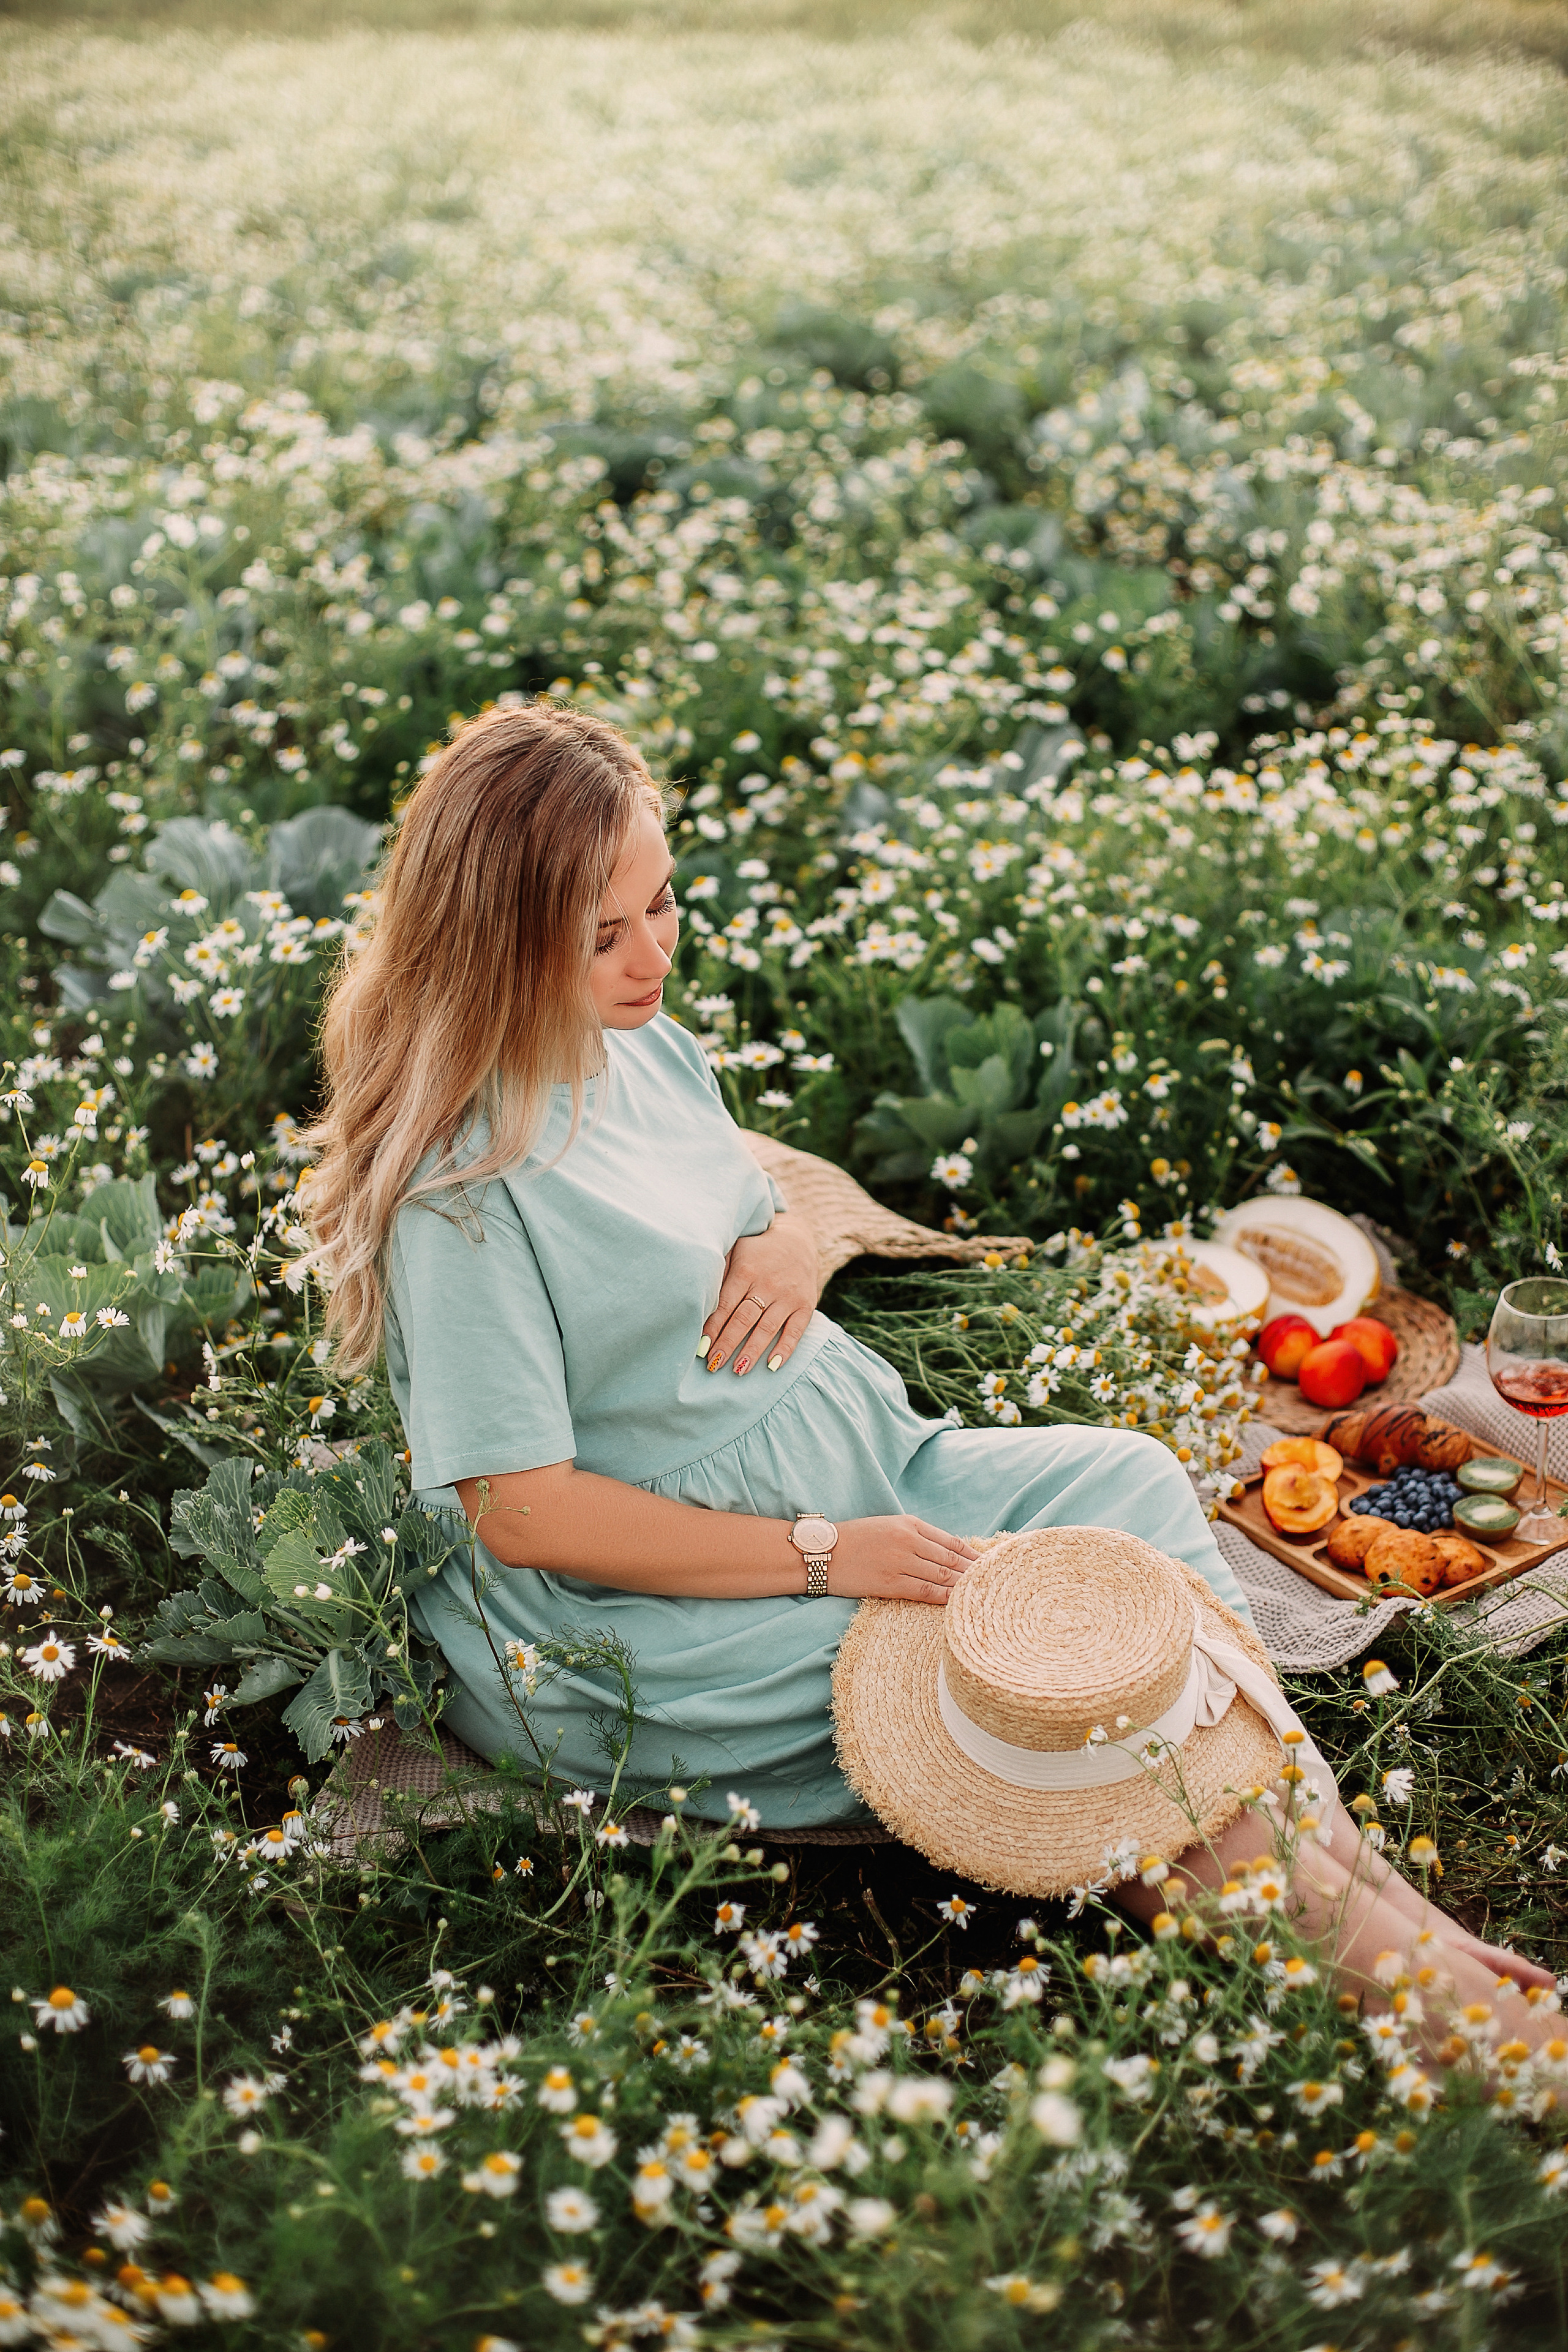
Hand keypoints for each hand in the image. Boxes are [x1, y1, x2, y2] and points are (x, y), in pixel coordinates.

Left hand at [705, 1215, 819, 1375]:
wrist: (798, 1239)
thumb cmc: (756, 1250)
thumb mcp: (736, 1250)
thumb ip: (720, 1272)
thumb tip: (698, 1299)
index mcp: (746, 1270)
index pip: (725, 1305)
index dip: (712, 1328)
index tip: (701, 1348)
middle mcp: (768, 1284)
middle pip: (744, 1319)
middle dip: (727, 1344)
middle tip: (713, 1365)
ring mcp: (788, 1295)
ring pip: (767, 1328)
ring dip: (752, 1351)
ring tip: (738, 1371)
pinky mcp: (806, 1304)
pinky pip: (795, 1330)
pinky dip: (785, 1349)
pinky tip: (773, 1366)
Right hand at [826, 1516, 980, 1605]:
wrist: (822, 1552)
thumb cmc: (854, 1539)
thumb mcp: (887, 1526)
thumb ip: (914, 1536)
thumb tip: (944, 1551)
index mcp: (909, 1524)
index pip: (950, 1540)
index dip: (971, 1554)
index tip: (987, 1563)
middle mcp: (908, 1540)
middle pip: (951, 1558)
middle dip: (974, 1571)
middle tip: (993, 1581)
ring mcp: (899, 1561)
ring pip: (942, 1575)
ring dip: (963, 1585)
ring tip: (981, 1593)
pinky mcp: (890, 1583)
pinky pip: (925, 1591)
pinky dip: (944, 1596)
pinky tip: (957, 1601)